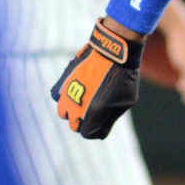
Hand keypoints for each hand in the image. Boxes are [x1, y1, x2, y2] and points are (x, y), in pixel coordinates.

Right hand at [51, 18, 142, 138]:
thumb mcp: (126, 102)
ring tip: (84, 100)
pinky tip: (75, 90)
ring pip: (63, 112)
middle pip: (74, 125)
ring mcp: (67, 94)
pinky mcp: (62, 81)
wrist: (113, 50)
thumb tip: (101, 125)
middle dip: (85, 121)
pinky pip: (57, 96)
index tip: (103, 122)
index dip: (97, 130)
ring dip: (72, 110)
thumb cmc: (124, 77)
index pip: (88, 134)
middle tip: (95, 110)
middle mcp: (76, 107)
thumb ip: (111, 117)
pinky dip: (64, 96)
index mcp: (93, 114)